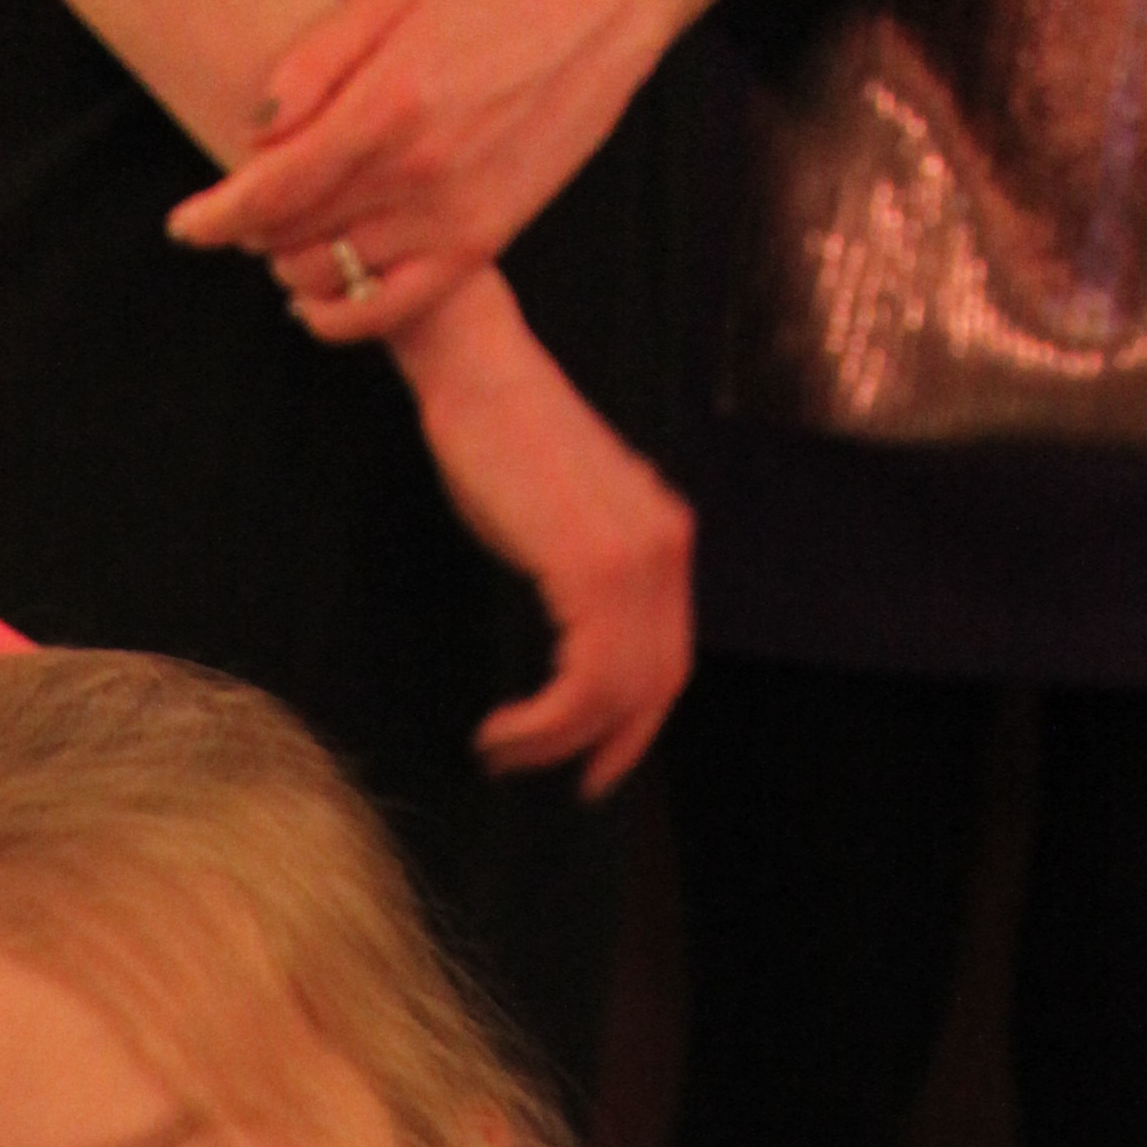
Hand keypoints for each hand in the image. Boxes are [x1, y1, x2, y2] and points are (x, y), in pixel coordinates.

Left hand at [168, 0, 656, 336]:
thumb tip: (253, 134)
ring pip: (329, 277)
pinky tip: (311, 301)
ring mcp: (445, 219)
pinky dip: (335, 318)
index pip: (272, 187)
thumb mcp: (382, 5)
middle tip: (246, 215)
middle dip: (251, 232)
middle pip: (292, 236)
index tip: (184, 227)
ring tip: (285, 242)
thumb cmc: (468, 17)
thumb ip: (310, 64)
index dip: (216, 216)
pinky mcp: (473, 250)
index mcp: (383, 106)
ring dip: (288, 268)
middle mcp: (412, 172)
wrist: (578, 37)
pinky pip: (384, 311)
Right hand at [395, 282, 692, 794]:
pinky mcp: (593, 566)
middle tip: (545, 776)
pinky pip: (586, 680)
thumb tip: (570, 643)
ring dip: (554, 742)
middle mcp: (664, 548)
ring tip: (502, 751)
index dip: (635, 726)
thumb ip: (580, 576)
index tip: (591, 767)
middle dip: (601, 748)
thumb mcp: (556, 518)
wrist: (477, 370)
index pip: (669, 659)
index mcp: (663, 537)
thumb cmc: (497, 438)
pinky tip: (503, 730)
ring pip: (615, 694)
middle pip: (653, 688)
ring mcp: (636, 557)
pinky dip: (545, 724)